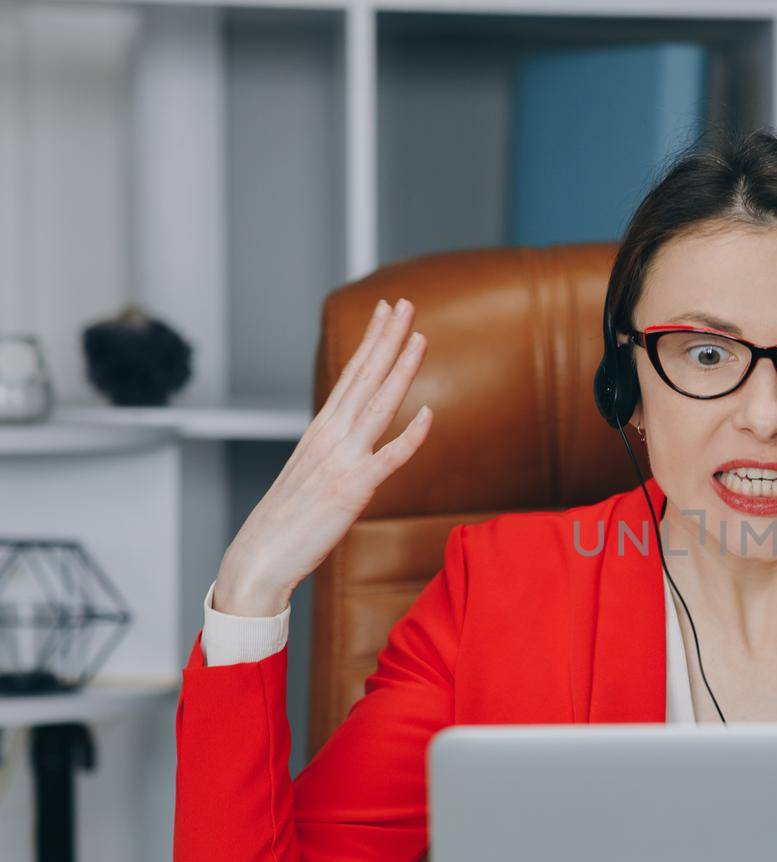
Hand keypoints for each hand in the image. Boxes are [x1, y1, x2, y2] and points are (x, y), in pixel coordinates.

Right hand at [214, 298, 432, 615]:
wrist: (260, 557)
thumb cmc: (286, 521)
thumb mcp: (313, 473)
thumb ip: (338, 452)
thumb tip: (357, 440)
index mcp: (321, 430)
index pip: (351, 374)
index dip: (371, 341)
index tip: (386, 311)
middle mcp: (331, 437)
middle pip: (364, 376)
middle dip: (386, 337)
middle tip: (404, 303)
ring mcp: (342, 460)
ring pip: (378, 404)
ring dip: (401, 368)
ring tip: (419, 336)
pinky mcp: (353, 489)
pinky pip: (388, 457)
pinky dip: (410, 435)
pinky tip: (430, 414)